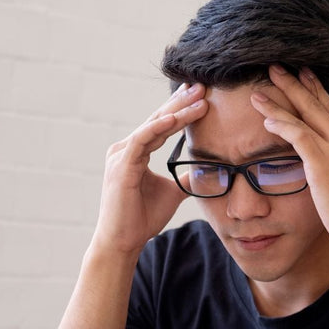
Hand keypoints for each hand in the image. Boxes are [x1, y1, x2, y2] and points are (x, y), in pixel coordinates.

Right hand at [94, 83, 208, 254]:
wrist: (123, 242)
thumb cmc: (141, 218)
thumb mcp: (172, 193)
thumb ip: (186, 179)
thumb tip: (207, 171)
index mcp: (135, 152)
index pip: (161, 125)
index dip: (180, 109)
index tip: (200, 96)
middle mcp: (126, 149)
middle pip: (157, 119)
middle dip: (180, 102)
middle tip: (201, 86)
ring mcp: (121, 156)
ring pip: (153, 126)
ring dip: (177, 111)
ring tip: (198, 99)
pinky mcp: (121, 166)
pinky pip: (141, 140)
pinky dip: (158, 127)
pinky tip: (175, 117)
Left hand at [249, 66, 328, 253]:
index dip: (317, 91)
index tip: (304, 75)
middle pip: (318, 105)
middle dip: (296, 84)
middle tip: (277, 67)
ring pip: (305, 116)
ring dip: (280, 100)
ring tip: (259, 89)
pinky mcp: (324, 164)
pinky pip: (298, 135)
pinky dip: (281, 124)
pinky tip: (265, 118)